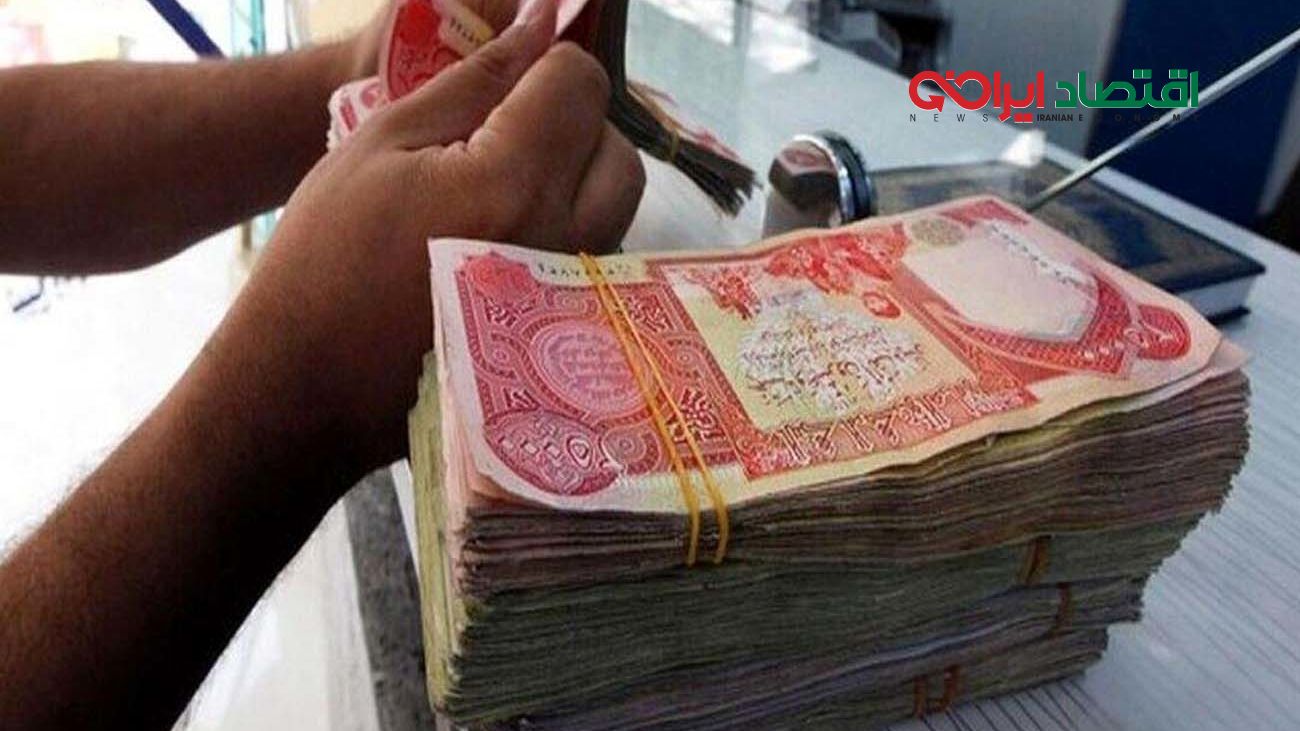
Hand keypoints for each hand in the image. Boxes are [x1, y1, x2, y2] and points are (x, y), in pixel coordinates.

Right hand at [222, 0, 643, 474]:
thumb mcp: (382, 145)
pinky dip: (564, 233)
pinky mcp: (564, 336)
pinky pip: (594, 259)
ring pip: (612, 209)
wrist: (307, 387)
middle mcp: (564, 241)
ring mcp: (570, 298)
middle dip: (572, 127)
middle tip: (500, 140)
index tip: (502, 87)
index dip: (544, 67)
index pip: (581, 84)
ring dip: (572, 182)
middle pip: (615, 150)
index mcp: (513, 183)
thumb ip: (472, 81)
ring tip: (495, 195)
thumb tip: (539, 24)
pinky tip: (499, 246)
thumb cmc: (324, 258)